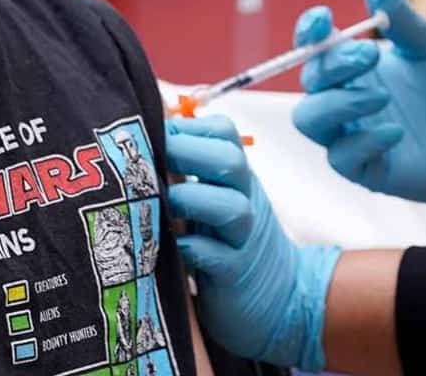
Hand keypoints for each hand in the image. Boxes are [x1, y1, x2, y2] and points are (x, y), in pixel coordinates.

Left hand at [164, 115, 339, 369]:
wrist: (280, 297)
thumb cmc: (230, 243)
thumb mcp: (216, 199)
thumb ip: (188, 172)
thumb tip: (145, 136)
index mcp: (237, 177)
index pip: (223, 134)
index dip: (188, 127)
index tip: (154, 132)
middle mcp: (245, 200)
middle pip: (230, 161)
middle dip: (187, 151)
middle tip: (149, 158)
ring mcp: (243, 239)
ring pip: (232, 208)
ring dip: (192, 199)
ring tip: (163, 202)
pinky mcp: (235, 276)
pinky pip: (219, 258)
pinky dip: (195, 249)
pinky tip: (175, 247)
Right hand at [291, 0, 425, 231]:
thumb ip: (401, 17)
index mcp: (358, 66)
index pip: (315, 46)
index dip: (309, 31)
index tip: (324, 18)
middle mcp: (349, 98)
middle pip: (310, 80)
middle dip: (332, 63)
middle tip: (371, 54)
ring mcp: (355, 134)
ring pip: (310, 120)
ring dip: (337, 103)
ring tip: (382, 96)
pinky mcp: (370, 170)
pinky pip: (341, 158)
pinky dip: (361, 142)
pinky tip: (396, 133)